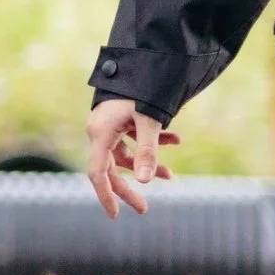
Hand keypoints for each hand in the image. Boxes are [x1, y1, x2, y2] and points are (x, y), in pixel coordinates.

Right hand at [85, 99, 181, 219]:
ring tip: (170, 176)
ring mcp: (109, 126)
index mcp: (100, 133)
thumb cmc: (144, 89)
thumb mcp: (149, 121)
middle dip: (129, 188)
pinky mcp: (119, 120)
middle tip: (144, 209)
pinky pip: (132, 139)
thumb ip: (148, 152)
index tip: (116, 215)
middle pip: (111, 168)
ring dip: (147, 164)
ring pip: (125, 155)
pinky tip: (176, 141)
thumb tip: (147, 183)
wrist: (146, 59)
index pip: (98, 173)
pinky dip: (152, 144)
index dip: (106, 195)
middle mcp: (100, 132)